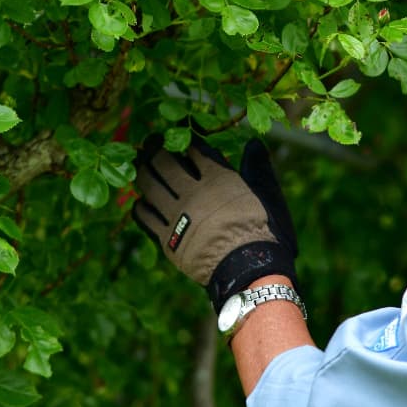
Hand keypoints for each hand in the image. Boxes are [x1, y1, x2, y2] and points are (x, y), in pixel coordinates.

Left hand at [131, 140, 297, 307]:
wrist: (249, 268)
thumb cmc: (262, 232)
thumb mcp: (267, 194)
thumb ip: (258, 167)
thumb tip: (253, 143)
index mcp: (217, 178)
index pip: (195, 151)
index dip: (185, 141)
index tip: (179, 137)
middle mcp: (192, 192)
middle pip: (165, 164)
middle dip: (155, 150)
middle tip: (149, 143)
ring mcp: (177, 215)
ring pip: (150, 186)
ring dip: (142, 171)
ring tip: (139, 164)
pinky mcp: (167, 238)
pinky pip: (145, 216)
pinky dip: (140, 205)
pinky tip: (140, 201)